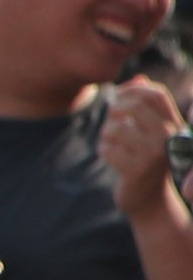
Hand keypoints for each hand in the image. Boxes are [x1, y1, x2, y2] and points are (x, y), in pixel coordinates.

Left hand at [104, 80, 188, 225]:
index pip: (155, 93)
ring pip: (114, 128)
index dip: (132, 88)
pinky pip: (106, 148)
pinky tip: (113, 158)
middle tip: (112, 122)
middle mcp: (169, 136)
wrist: (149, 199)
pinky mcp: (136, 170)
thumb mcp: (151, 131)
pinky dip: (103, 151)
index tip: (117, 95)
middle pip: (131, 106)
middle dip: (113, 111)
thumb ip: (145, 105)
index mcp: (175, 123)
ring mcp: (154, 154)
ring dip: (106, 135)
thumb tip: (139, 79)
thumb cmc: (146, 160)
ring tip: (114, 144)